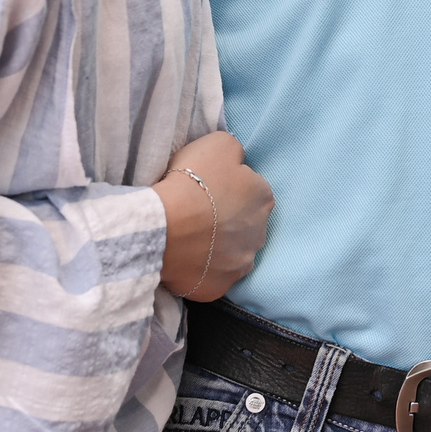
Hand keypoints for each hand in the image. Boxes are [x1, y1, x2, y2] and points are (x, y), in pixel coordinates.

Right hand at [155, 131, 273, 301]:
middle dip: (227, 220)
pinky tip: (187, 260)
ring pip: (233, 252)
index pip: (251, 191)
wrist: (166, 225)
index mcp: (264, 198)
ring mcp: (241, 264)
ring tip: (191, 239)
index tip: (208, 190)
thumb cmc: (193, 180)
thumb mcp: (219, 143)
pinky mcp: (220, 287)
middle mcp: (260, 234)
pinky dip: (203, 270)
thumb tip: (237, 162)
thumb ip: (235, 152)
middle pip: (245, 223)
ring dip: (218, 247)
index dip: (228, 189)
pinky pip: (213, 276)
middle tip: (198, 214)